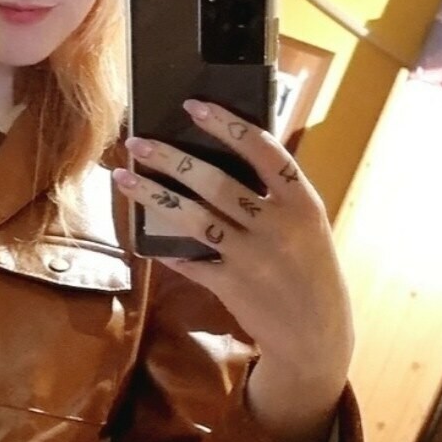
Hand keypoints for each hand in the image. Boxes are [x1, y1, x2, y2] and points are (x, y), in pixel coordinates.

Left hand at [112, 98, 354, 398]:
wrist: (316, 335)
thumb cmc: (311, 272)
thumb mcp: (308, 228)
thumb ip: (276, 197)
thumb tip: (227, 160)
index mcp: (302, 203)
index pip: (264, 150)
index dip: (228, 125)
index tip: (195, 106)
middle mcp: (277, 226)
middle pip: (215, 181)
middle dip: (171, 159)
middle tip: (137, 142)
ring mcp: (252, 257)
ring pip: (193, 217)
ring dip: (154, 195)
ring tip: (124, 176)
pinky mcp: (231, 285)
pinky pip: (189, 260)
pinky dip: (165, 247)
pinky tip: (143, 234)